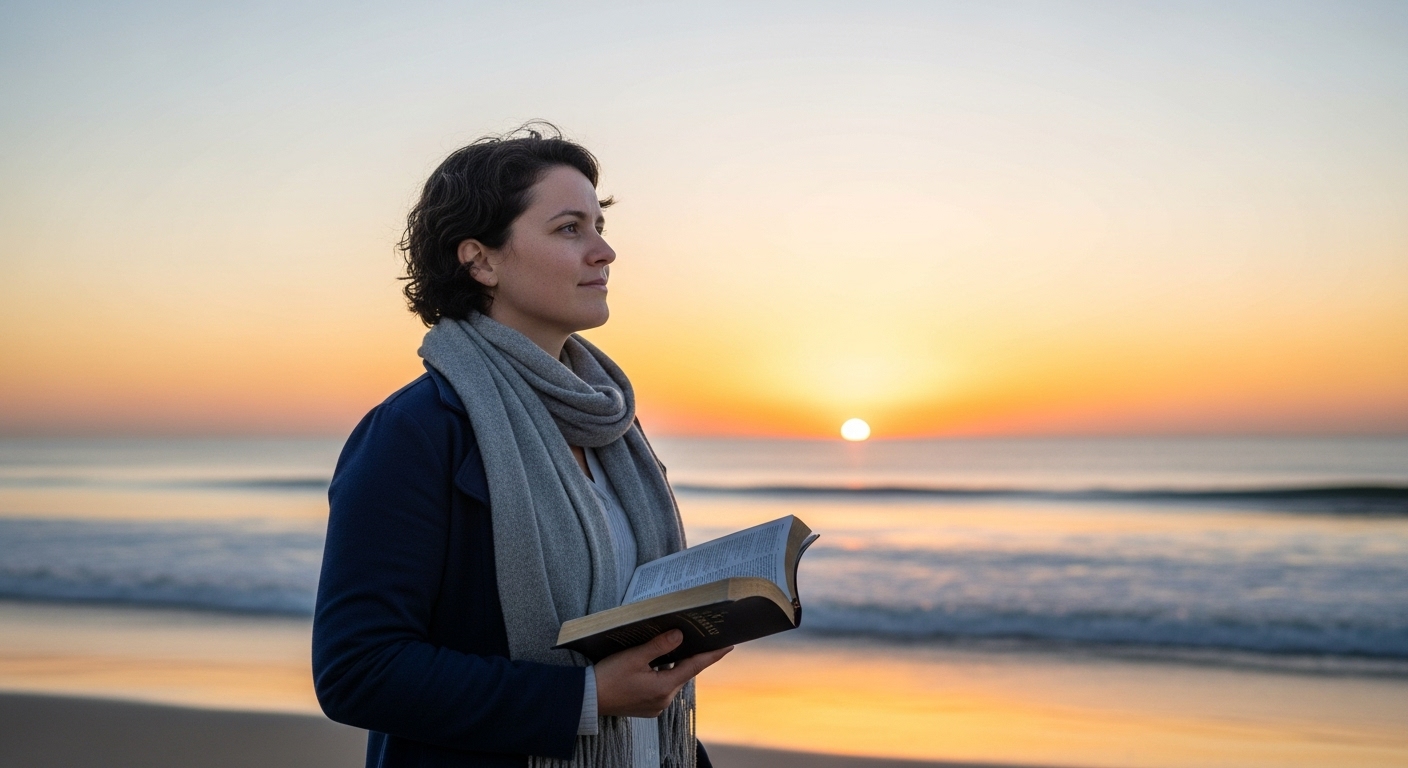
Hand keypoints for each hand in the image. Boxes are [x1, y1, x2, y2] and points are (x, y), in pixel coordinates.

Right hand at [593, 630, 732, 717]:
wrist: (587, 699)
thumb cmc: (608, 677)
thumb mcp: (634, 656)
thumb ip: (659, 646)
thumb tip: (680, 635)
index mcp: (663, 687)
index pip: (694, 667)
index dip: (712, 655)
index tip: (728, 645)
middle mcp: (664, 699)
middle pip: (683, 673)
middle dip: (689, 656)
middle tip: (699, 637)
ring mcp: (656, 706)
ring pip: (672, 680)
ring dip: (672, 665)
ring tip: (675, 647)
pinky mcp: (647, 707)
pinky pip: (662, 687)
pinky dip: (662, 674)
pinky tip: (655, 663)